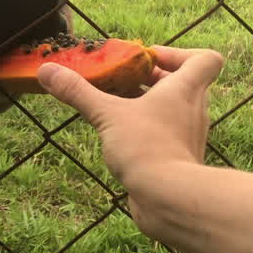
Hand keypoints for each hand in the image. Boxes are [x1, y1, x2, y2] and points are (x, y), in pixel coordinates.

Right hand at [36, 47, 224, 191]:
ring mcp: (190, 136)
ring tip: (117, 105)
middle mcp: (195, 109)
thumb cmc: (146, 147)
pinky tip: (122, 136)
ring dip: (150, 103)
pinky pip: (168, 133)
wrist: (169, 199)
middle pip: (185, 82)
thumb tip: (46, 70)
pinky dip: (150, 129)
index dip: (180, 53)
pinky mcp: (181, 158)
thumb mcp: (106, 114)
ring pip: (175, 109)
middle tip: (124, 79)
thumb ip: (78, 92)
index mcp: (186, 89)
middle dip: (154, 78)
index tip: (149, 59)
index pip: (206, 59)